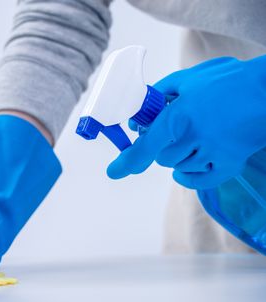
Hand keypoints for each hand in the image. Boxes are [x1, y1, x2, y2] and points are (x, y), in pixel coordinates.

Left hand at [107, 56, 265, 188]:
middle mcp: (194, 138)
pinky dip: (189, 176)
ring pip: (179, 167)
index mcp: (180, 116)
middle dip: (161, 147)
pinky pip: (199, 180)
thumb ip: (161, 94)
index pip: (146, 146)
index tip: (114, 171)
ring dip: (179, 157)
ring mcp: (213, 153)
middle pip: (162, 157)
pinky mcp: (229, 164)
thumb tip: (140, 112)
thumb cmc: (229, 81)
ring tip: (194, 138)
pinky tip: (189, 167)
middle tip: (173, 133)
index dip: (127, 161)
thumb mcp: (189, 78)